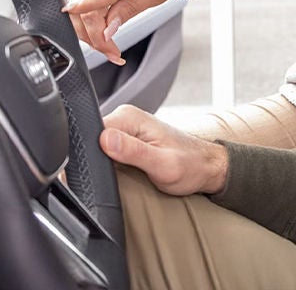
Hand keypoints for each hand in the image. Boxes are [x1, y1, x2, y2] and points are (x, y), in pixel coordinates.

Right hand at [63, 0, 193, 64]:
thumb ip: (132, 8)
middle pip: (84, 10)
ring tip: (107, 43)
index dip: (86, 9)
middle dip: (95, 38)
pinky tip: (99, 26)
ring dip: (87, 31)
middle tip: (112, 52)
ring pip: (75, 7)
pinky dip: (83, 17)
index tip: (75, 21)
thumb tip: (109, 29)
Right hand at [100, 104, 227, 195]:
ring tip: (124, 174)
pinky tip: (123, 173)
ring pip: (97, 147)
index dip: (89, 155)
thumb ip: (133, 151)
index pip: (92, 132)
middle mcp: (126, 118)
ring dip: (103, 164)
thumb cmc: (190, 165)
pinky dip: (110, 164)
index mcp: (130, 117)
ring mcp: (126, 128)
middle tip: (117, 177)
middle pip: (92, 140)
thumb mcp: (162, 164)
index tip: (100, 172)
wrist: (206, 166)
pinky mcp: (128, 139)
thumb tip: (105, 139)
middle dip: (96, 161)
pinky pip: (107, 150)